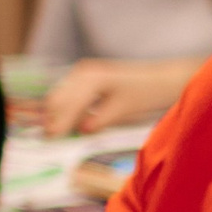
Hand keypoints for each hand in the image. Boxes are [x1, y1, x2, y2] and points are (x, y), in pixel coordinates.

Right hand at [41, 57, 200, 136]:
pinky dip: (66, 108)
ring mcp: (83, 72)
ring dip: (57, 114)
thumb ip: (99, 120)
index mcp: (91, 78)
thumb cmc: (146, 93)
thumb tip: (80, 131)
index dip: (58, 124)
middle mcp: (82, 71)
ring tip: (56, 134)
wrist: (162, 79)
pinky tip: (68, 122)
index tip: (50, 140)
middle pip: (57, 98)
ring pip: (60, 95)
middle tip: (49, 140)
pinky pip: (69, 93)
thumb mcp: (122, 110)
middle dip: (53, 119)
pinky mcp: (87, 76)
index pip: (66, 104)